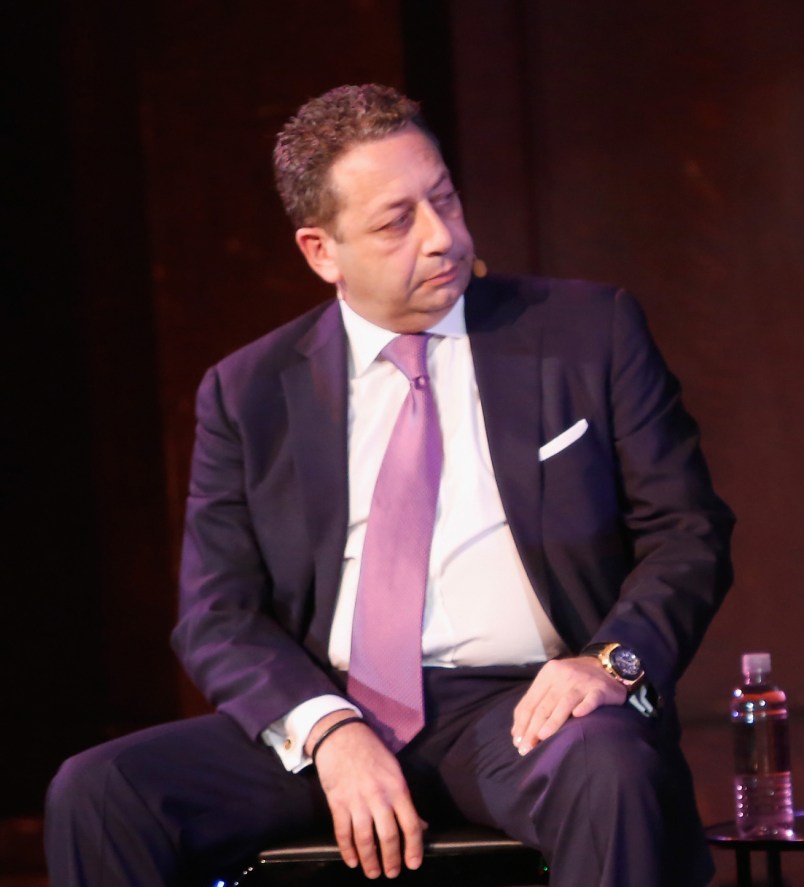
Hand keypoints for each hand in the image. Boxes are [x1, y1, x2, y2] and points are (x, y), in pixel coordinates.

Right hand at [306, 712, 425, 878]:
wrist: (341, 734)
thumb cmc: (371, 751)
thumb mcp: (394, 770)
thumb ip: (405, 799)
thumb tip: (419, 825)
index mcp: (397, 787)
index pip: (410, 824)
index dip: (414, 848)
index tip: (414, 863)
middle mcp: (378, 796)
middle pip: (388, 836)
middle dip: (391, 860)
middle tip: (392, 872)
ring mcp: (356, 800)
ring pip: (365, 839)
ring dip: (370, 860)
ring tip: (373, 872)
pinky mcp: (337, 801)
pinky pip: (343, 832)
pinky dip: (347, 850)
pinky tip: (352, 861)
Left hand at [511, 657, 626, 753]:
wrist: (607, 667)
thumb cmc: (574, 681)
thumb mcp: (552, 684)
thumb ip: (536, 703)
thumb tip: (517, 732)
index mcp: (548, 674)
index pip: (530, 702)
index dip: (522, 723)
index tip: (517, 742)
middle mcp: (563, 676)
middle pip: (544, 706)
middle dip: (533, 729)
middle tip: (526, 749)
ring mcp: (582, 682)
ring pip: (563, 703)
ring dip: (552, 722)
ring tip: (542, 738)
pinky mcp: (600, 690)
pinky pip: (591, 700)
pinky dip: (584, 707)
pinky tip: (578, 716)